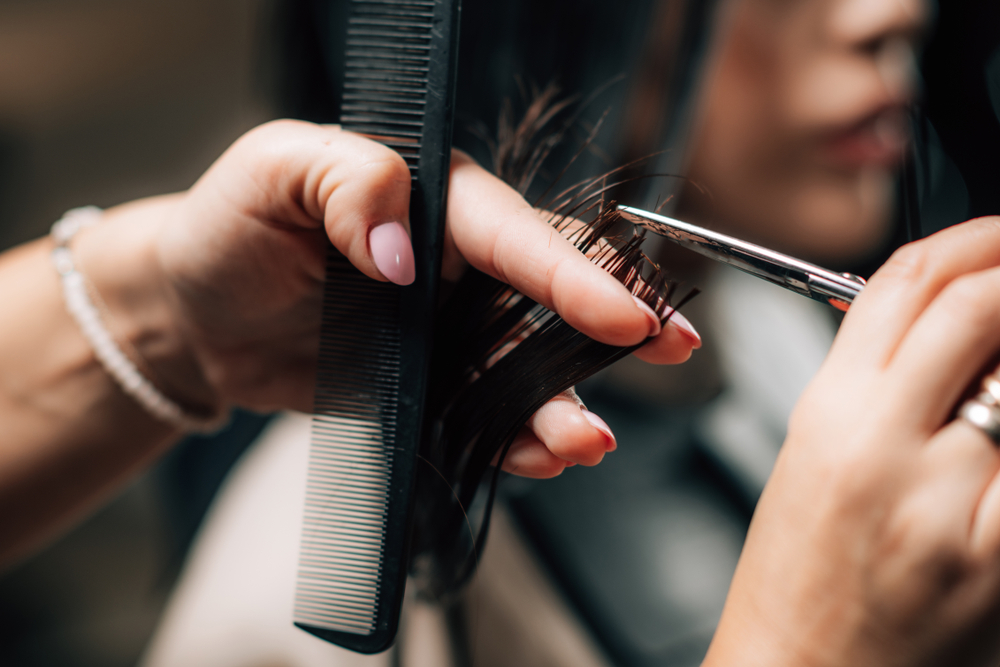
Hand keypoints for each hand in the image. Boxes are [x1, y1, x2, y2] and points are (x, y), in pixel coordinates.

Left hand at [83, 120, 699, 476]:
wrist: (195, 314)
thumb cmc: (232, 227)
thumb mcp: (273, 171)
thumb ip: (349, 184)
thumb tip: (404, 256)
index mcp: (433, 199)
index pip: (514, 230)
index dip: (574, 272)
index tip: (624, 310)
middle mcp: (453, 263)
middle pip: (545, 295)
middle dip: (610, 326)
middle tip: (667, 348)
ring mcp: (444, 328)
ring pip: (523, 365)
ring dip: (561, 402)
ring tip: (585, 442)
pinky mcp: (425, 383)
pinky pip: (481, 412)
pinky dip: (513, 438)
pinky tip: (541, 456)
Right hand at [705, 217, 999, 666]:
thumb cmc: (797, 582)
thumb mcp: (813, 458)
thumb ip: (875, 379)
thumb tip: (944, 322)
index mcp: (827, 418)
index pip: (906, 282)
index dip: (970, 239)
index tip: (996, 236)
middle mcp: (886, 450)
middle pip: (975, 307)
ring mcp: (952, 506)